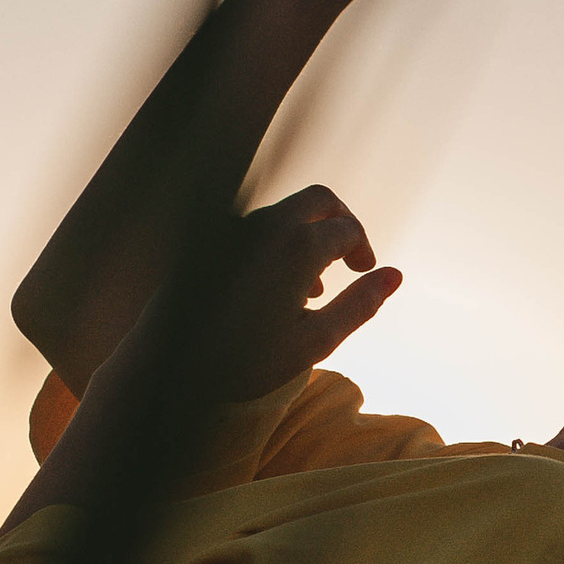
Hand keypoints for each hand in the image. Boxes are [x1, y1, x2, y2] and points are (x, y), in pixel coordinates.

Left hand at [206, 186, 399, 399]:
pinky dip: (281, 244)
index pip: (348, 229)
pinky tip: (277, 289)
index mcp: (298, 247)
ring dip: (310, 235)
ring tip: (314, 288)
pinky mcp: (212, 240)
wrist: (168, 364)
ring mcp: (236, 230)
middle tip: (351, 257)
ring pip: (287, 213)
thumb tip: (395, 275)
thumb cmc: (245, 359)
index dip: (364, 249)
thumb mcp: (315, 340)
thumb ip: (361, 305)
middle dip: (342, 222)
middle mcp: (267, 227)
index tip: (365, 273)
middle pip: (320, 199)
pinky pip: (258, 228)